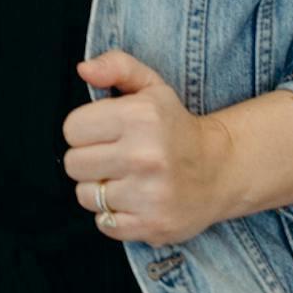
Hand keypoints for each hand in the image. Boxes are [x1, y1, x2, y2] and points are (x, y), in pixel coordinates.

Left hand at [62, 51, 239, 246]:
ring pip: (85, 195)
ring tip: (125, 180)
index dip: (85, 130)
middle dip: (89, 160)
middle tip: (115, 157)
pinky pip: (103, 224)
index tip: (105, 133)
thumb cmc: (175, 127)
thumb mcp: (151, 86)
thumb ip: (116, 66)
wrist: (221, 170)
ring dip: (100, 189)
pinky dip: (113, 216)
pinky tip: (134, 201)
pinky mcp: (152, 226)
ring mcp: (149, 195)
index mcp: (139, 117)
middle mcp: (145, 156)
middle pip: (73, 164)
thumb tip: (83, 68)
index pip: (71, 129)